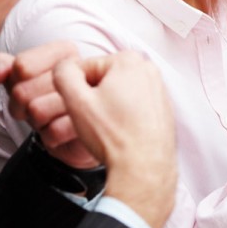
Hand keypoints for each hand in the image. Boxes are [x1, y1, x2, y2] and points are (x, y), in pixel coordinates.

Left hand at [0, 41, 97, 168]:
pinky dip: (50, 135)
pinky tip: (60, 128)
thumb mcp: (20, 75)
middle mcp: (82, 70)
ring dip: (36, 121)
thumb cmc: (45, 96)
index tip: (25, 84)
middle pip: (22, 92)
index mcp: (65, 52)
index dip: (13, 82)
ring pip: (37, 111)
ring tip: (49, 117)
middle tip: (35, 105)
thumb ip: (0, 64)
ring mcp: (91, 96)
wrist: (73, 126)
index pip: (20, 66)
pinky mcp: (93, 122)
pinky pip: (54, 132)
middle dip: (21, 105)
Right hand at [53, 51, 177, 227]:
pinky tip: (120, 133)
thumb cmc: (114, 136)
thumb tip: (63, 67)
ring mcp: (159, 89)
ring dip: (108, 108)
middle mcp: (149, 70)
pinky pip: (134, 107)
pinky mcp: (163, 108)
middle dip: (93, 98)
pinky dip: (124, 117)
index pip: (86, 67)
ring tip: (108, 129)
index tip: (78, 107)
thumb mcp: (77, 101)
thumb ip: (64, 75)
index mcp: (129, 61)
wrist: (144, 166)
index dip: (74, 90)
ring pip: (118, 94)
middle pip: (104, 79)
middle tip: (93, 120)